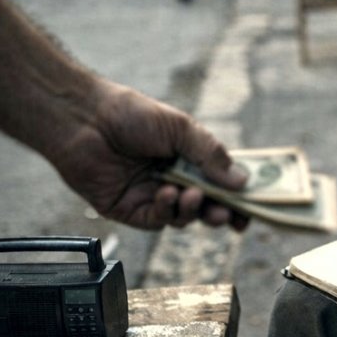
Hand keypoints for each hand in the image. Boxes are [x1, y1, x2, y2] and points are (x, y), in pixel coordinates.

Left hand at [50, 80, 248, 229]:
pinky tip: (165, 194)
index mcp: (187, 158)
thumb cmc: (130, 115)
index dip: (237, 198)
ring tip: (191, 195)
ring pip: (183, 217)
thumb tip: (242, 182)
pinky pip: (156, 220)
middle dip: (220, 213)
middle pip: (205, 206)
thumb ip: (210, 155)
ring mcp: (151, 195)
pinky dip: (166, 210)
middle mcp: (172, 179)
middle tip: (228, 215)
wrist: (85, 120)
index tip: (251, 208)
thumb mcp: (180, 128)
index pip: (220, 183)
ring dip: (193, 210)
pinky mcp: (129, 210)